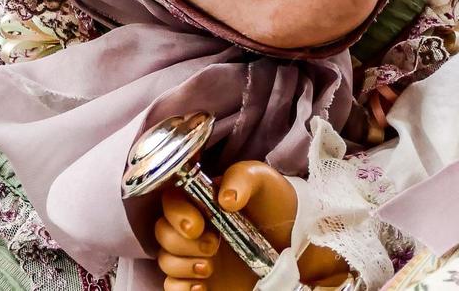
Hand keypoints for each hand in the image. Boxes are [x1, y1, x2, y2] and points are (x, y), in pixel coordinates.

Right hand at [154, 161, 351, 290]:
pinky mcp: (200, 280)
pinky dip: (180, 288)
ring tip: (209, 267)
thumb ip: (242, 178)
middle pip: (163, 234)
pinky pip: (173, 286)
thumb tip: (224, 198)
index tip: (198, 225)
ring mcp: (195, 255)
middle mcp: (194, 228)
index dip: (177, 215)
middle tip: (213, 246)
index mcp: (202, 201)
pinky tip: (202, 286)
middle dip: (182, 243)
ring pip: (165, 261)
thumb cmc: (276, 204)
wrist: (295, 240)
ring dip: (182, 265)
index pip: (170, 202)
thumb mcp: (264, 180)